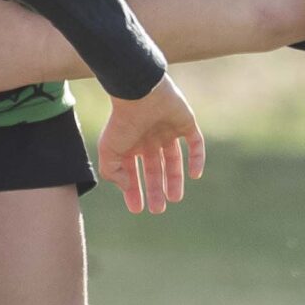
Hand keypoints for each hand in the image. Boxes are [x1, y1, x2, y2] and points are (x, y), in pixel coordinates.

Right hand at [95, 75, 203, 213]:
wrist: (140, 94)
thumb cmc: (121, 123)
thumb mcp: (108, 152)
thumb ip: (113, 173)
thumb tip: (126, 186)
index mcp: (131, 142)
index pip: (133, 171)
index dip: (134, 190)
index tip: (137, 209)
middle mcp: (149, 136)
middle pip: (154, 167)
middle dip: (155, 189)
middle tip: (158, 209)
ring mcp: (168, 129)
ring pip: (173, 158)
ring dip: (174, 179)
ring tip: (175, 199)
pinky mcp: (186, 122)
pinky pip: (195, 143)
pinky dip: (196, 159)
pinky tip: (195, 175)